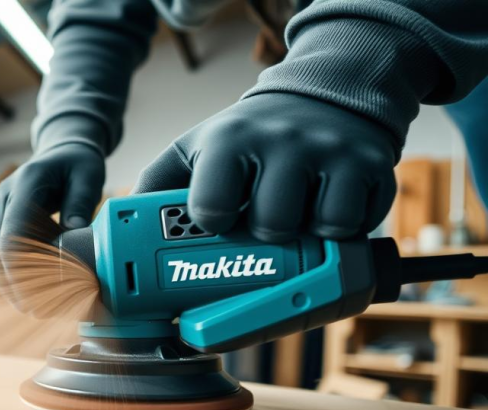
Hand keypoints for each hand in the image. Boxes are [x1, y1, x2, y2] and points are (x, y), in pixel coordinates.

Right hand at [0, 143, 104, 311]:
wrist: (62, 150)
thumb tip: (74, 234)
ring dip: (8, 281)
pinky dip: (9, 272)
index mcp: (26, 183)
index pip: (12, 233)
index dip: (20, 267)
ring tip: (31, 307)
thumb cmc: (77, 163)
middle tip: (34, 309)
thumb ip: (81, 202)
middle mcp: (4, 196)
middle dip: (13, 282)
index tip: (37, 292)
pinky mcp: (0, 220)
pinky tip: (26, 292)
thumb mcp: (88, 174)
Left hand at [135, 93, 397, 241]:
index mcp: (230, 141)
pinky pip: (358, 225)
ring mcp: (332, 154)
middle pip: (270, 226)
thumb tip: (114, 233)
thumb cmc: (249, 136)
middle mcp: (283, 143)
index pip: (212, 207)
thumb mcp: (196, 148)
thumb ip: (156, 186)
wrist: (324, 94)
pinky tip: (327, 211)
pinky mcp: (374, 167)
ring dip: (305, 236)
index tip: (218, 222)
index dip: (213, 225)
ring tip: (294, 216)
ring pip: (319, 229)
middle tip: (260, 220)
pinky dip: (343, 231)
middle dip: (262, 234)